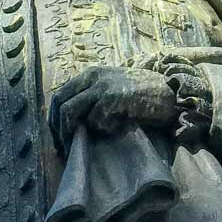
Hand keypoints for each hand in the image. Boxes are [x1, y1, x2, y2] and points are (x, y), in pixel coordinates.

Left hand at [49, 65, 176, 152]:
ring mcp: (102, 86)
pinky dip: (100, 129)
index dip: (53, 118)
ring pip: (70, 111)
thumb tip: (71, 123)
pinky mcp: (114, 97)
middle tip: (62, 147)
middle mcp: (92, 76)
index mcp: (90, 74)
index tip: (57, 137)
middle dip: (57, 128)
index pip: (59, 95)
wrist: (167, 91)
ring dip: (71, 132)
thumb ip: (92, 99)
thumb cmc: (140, 95)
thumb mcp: (112, 89)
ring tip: (80, 143)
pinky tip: (113, 130)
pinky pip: (94, 119)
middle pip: (60, 103)